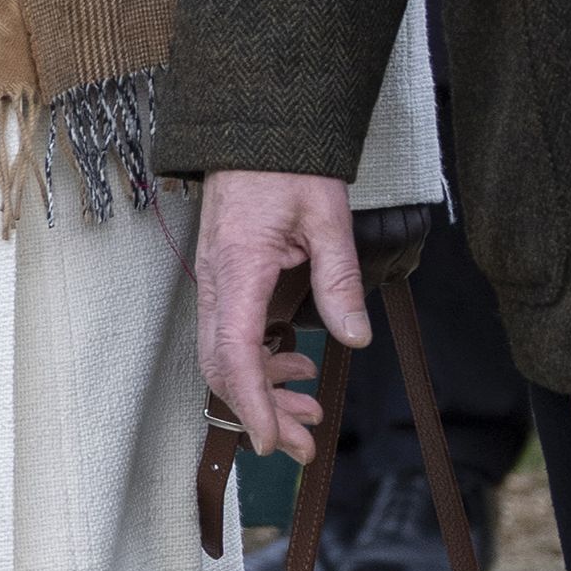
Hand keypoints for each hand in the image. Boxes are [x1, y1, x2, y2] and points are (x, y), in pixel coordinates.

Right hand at [197, 169, 368, 461]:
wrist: (255, 125)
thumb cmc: (289, 165)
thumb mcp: (327, 216)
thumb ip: (339, 279)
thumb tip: (355, 339)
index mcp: (239, 269)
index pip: (236, 354)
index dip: (253, 404)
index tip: (274, 442)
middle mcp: (217, 281)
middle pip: (225, 367)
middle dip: (262, 412)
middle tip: (304, 445)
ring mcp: (216, 280)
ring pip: (227, 355)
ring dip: (264, 391)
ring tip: (308, 413)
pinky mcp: (225, 276)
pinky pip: (232, 333)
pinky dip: (260, 360)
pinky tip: (297, 362)